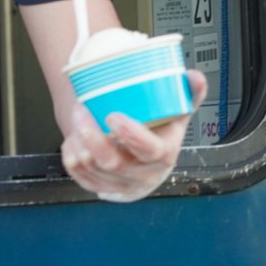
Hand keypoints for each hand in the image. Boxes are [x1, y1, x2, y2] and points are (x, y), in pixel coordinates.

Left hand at [59, 70, 206, 203]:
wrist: (144, 152)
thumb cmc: (160, 128)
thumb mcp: (177, 110)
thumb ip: (188, 92)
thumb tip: (194, 76)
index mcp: (165, 154)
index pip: (151, 151)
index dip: (132, 135)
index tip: (113, 116)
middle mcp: (145, 175)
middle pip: (115, 163)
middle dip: (92, 137)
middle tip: (80, 110)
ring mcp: (122, 185)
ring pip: (93, 169)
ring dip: (78, 143)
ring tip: (76, 118)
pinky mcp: (103, 189)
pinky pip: (80, 177)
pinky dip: (71, 156)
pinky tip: (73, 140)